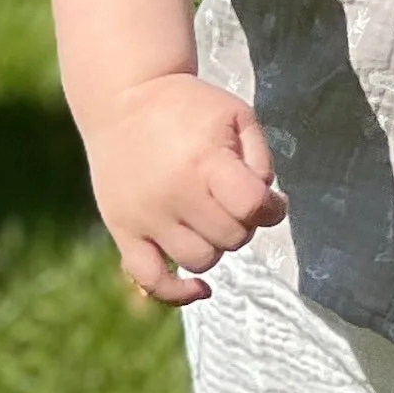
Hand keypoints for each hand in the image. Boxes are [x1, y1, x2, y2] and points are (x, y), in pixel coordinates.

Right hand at [83, 74, 287, 304]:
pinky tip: (199, 288)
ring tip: (209, 218)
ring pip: (200, 260)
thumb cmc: (188, 108)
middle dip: (243, 223)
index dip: (270, 209)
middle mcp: (173, 194)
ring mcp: (145, 216)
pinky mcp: (122, 230)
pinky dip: (176, 293)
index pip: (251, 207)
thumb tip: (268, 205)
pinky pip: (150, 279)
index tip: (269, 200)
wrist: (123, 100)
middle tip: (232, 201)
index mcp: (203, 162)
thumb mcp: (237, 116)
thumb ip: (261, 160)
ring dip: (216, 245)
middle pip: (231, 238)